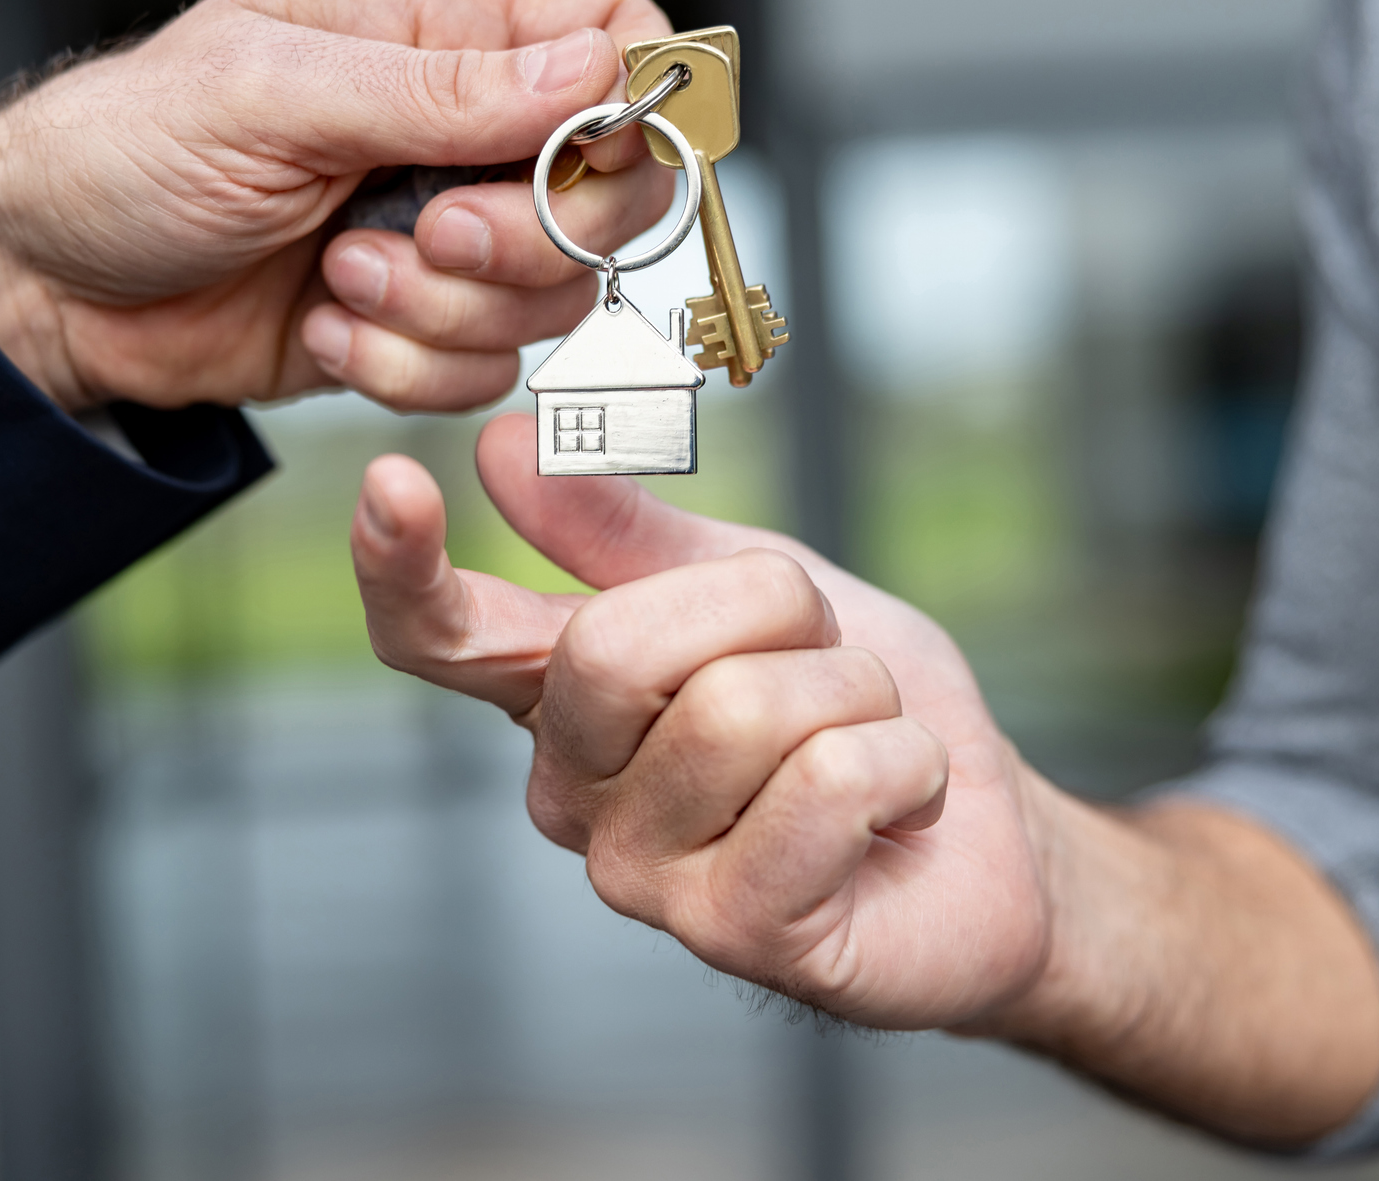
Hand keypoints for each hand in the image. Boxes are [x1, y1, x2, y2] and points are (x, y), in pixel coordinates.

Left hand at [0, 0, 675, 413]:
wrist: (42, 285)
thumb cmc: (124, 150)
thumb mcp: (270, 93)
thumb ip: (438, 89)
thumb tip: (593, 67)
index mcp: (439, 33)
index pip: (613, 37)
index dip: (632, 106)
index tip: (580, 159)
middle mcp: (460, 133)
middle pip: (612, 195)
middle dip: (529, 239)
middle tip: (425, 228)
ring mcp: (443, 237)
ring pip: (551, 302)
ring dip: (439, 310)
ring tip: (333, 274)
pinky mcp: (414, 327)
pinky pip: (481, 374)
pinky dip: (400, 367)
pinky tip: (320, 325)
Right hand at [350, 413, 1378, 1145]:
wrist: (985, 831)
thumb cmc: (856, 706)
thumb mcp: (751, 583)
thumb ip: (626, 528)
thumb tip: (508, 446)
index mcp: (563, 698)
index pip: (441, 638)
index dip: (401, 568)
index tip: (393, 482)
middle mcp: (574, 791)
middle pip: (615, 647)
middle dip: (770, 611)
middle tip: (824, 653)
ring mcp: (643, 874)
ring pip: (742, 710)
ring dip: (853, 695)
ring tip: (866, 740)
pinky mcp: (732, 932)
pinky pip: (825, 783)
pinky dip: (901, 765)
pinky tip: (895, 808)